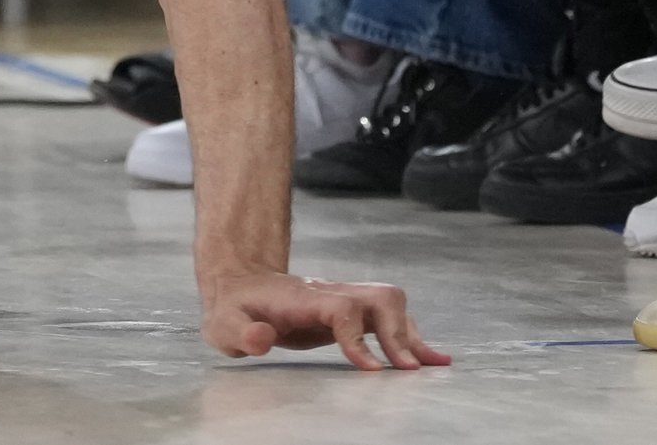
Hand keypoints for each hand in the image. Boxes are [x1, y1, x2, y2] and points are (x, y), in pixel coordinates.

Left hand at [203, 268, 447, 370]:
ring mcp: (343, 299)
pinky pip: (389, 318)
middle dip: (398, 334)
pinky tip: (433, 359)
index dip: (359, 337)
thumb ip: (240, 333)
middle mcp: (330, 293)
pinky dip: (413, 337)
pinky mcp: (351, 312)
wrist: (239, 285)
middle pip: (378, 298)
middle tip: (406, 372)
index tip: (371, 369)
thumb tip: (261, 338)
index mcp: (302, 299)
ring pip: (390, 304)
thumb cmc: (232, 309)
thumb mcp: (222, 324)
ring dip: (412, 335)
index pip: (341, 308)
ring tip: (434, 367)